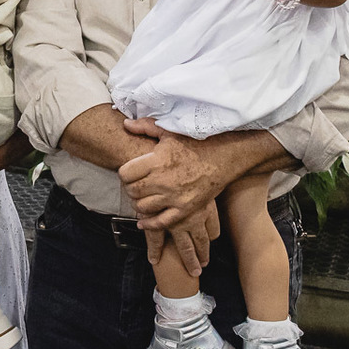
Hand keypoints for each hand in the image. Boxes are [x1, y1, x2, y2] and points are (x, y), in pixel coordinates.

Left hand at [118, 119, 228, 273]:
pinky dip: (150, 224)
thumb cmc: (196, 142)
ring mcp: (175, 197)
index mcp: (157, 160)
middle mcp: (163, 181)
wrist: (224, 156)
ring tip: (142, 197)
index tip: (129, 172)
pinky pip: (161, 222)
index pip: (125, 173)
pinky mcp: (185, 209)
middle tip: (135, 184)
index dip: (124, 173)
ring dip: (139, 203)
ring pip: (143, 207)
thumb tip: (126, 124)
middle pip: (132, 191)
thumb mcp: (169, 131)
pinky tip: (144, 222)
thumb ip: (145, 127)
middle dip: (130, 188)